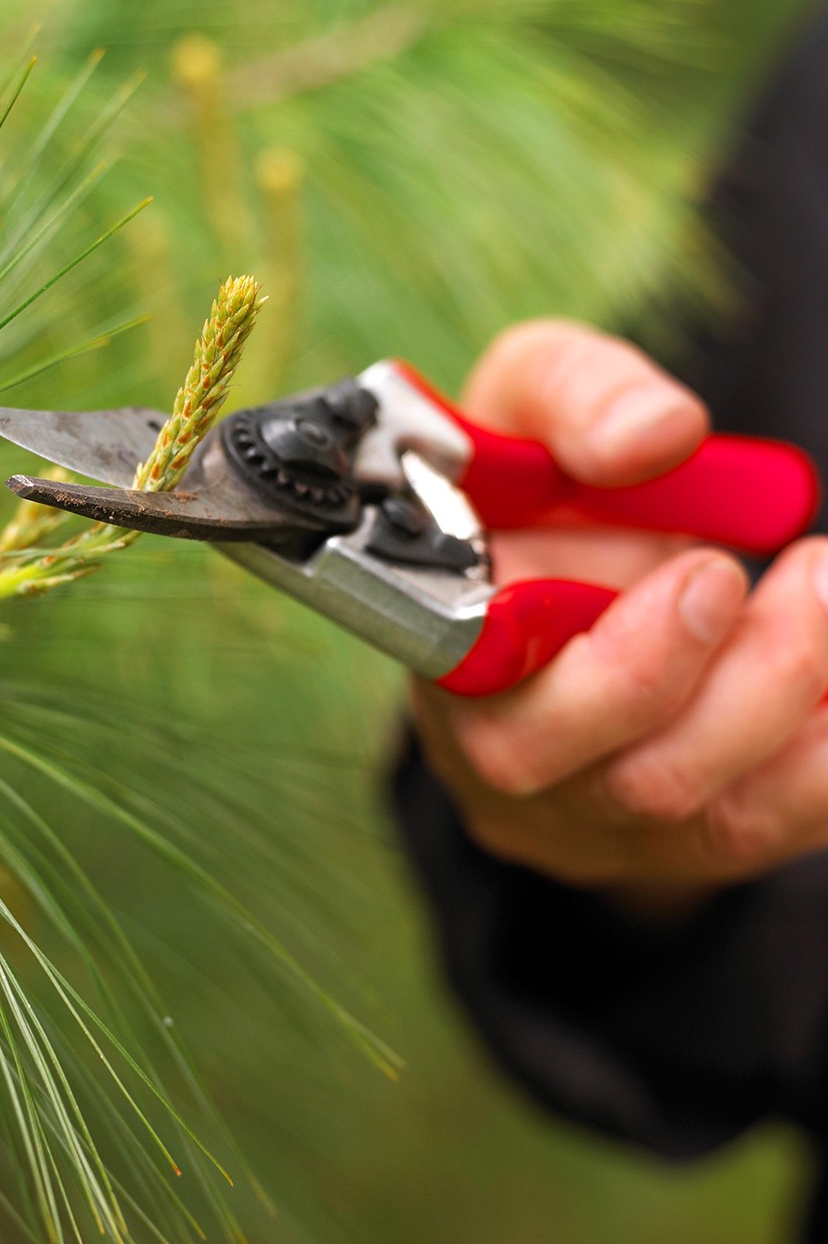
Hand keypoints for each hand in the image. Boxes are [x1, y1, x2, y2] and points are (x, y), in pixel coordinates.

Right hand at [410, 320, 827, 909]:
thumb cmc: (527, 494)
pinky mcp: (672, 848)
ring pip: (714, 816)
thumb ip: (574, 396)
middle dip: (749, 679)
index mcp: (453, 661)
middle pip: (629, 780)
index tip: (710, 570)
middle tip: (814, 573)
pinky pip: (775, 832)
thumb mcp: (524, 404)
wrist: (546, 586)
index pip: (510, 715)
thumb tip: (659, 435)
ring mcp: (593, 820)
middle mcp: (509, 765)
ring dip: (803, 700)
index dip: (620, 667)